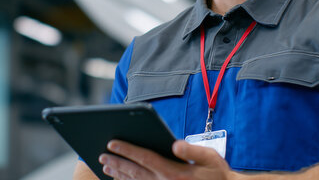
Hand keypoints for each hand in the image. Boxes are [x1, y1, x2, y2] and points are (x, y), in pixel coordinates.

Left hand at [98, 139, 235, 179]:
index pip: (145, 158)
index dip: (127, 149)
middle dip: (116, 161)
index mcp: (174, 172)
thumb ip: (192, 149)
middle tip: (101, 153)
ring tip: (105, 166)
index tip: (112, 142)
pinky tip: (120, 178)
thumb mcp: (210, 158)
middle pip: (135, 171)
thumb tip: (174, 144)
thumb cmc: (217, 173)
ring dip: (118, 174)